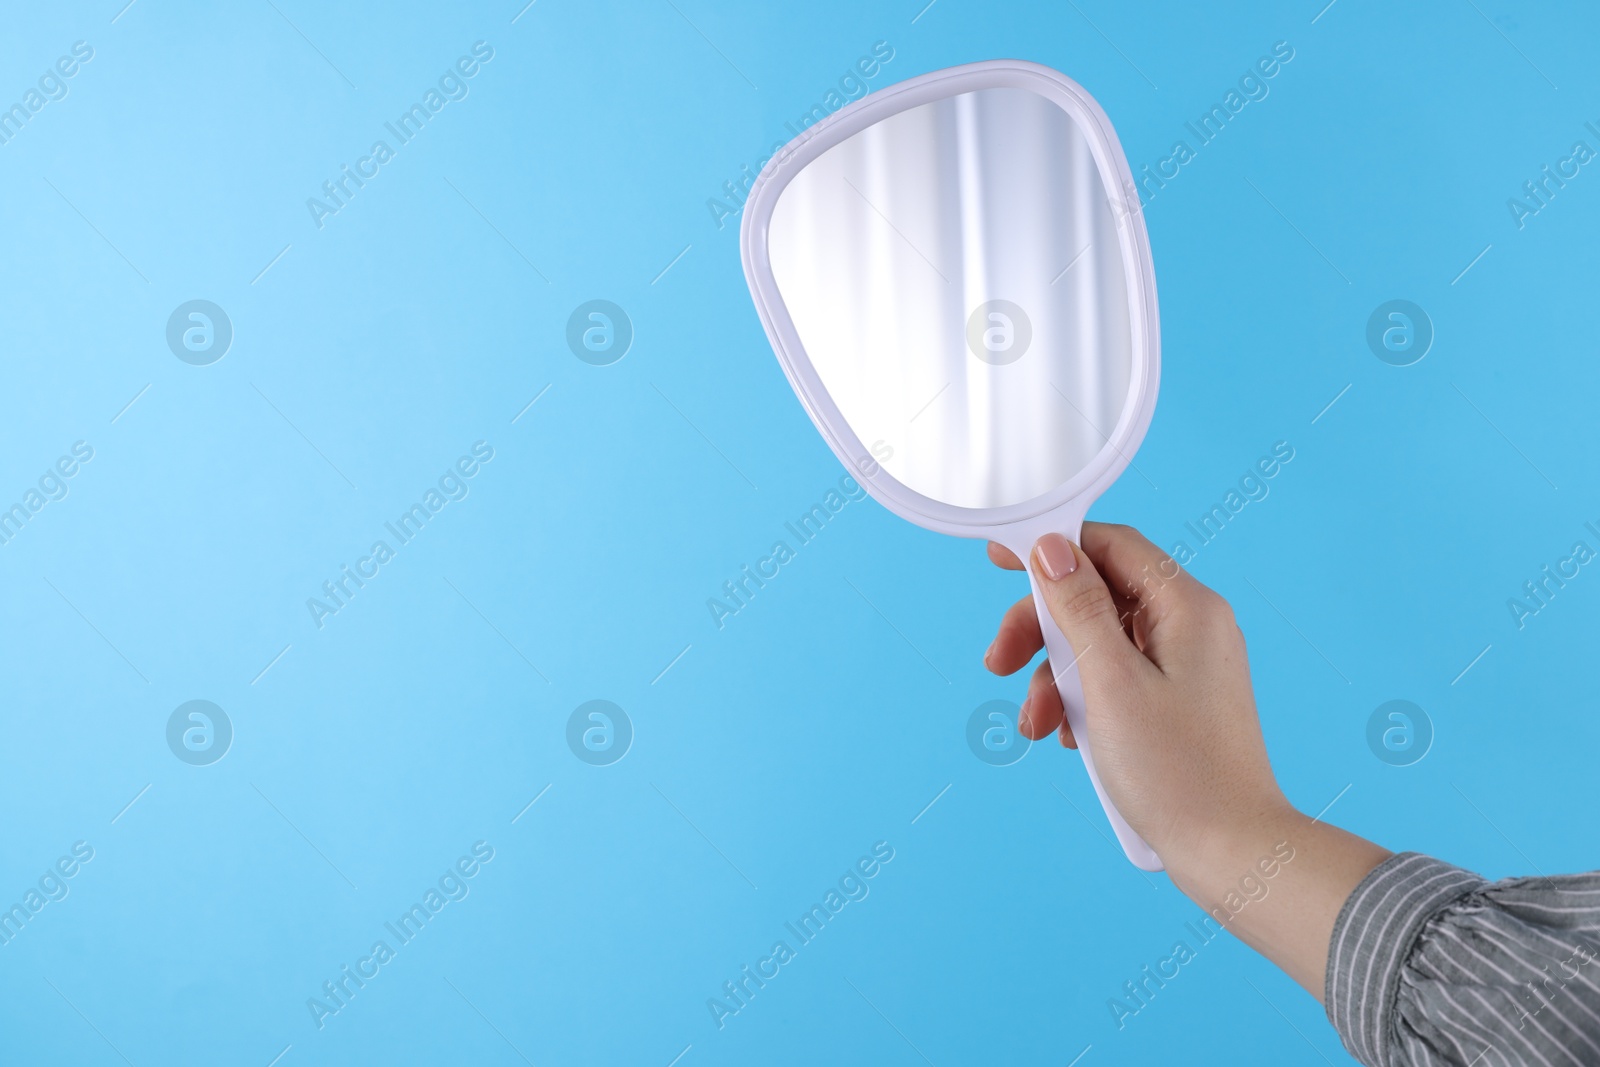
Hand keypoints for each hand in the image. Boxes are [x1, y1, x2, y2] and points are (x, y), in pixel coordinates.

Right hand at [984, 522, 1389, 998]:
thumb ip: (1078, 608)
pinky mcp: (1177, 701)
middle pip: (1098, 597)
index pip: (1111, 545)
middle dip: (1042, 629)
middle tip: (999, 662)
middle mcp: (1192, 626)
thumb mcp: (1109, 682)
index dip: (1052, 547)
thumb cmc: (1178, 773)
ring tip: (1037, 724)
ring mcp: (1186, 665)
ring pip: (1100, 643)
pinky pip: (1115, 679)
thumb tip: (1052, 548)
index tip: (999, 559)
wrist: (1231, 852)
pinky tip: (1069, 739)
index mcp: (1188, 607)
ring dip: (1055, 677)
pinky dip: (1082, 701)